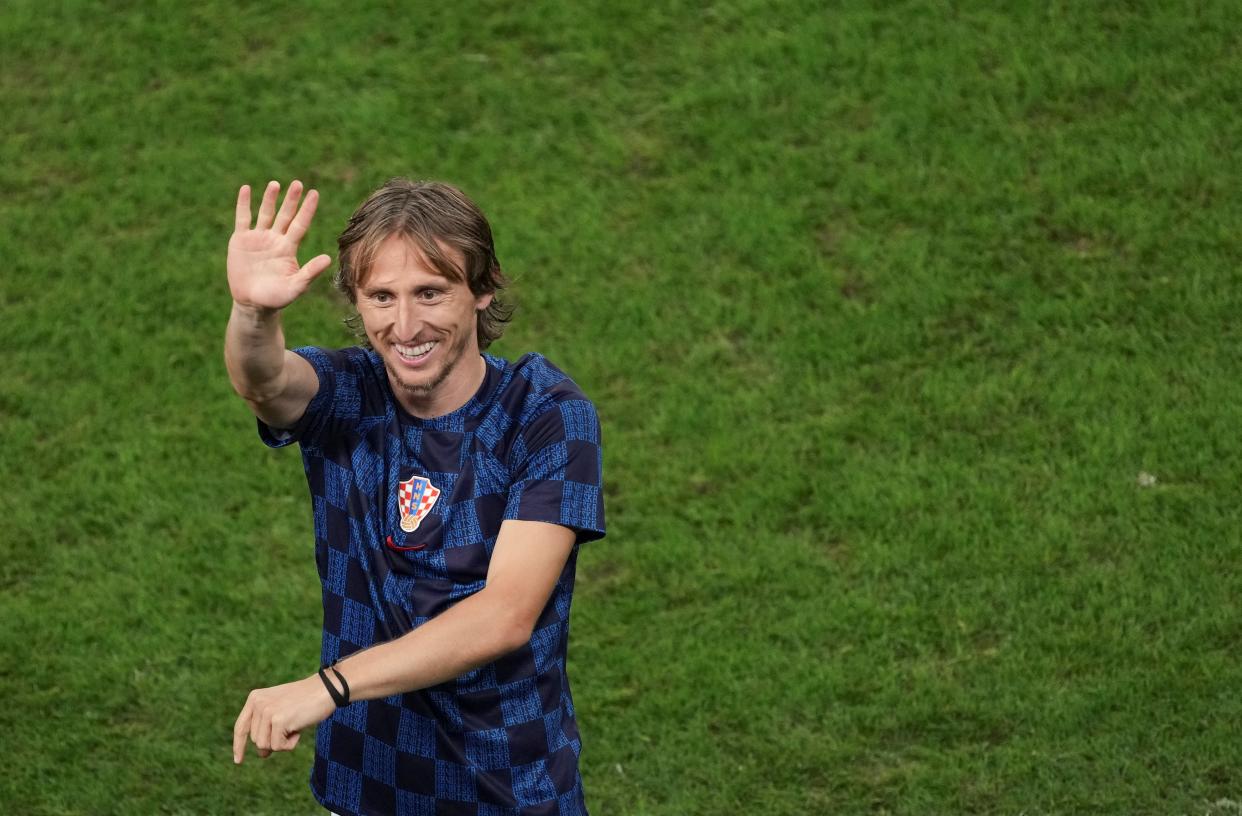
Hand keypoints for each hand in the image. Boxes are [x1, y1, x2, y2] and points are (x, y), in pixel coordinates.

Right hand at [227, 180, 331, 312]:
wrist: (252, 303)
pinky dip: (243, 204)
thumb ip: (310, 272)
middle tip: (298, 184)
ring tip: (275, 184)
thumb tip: (328, 258)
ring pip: (265, 213)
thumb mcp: (295, 287)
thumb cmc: (276, 298)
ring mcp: (258, 238)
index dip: (307, 209)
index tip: (314, 193)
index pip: (300, 224)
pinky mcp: (241, 240)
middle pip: (285, 215)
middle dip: (291, 200)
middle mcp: (275, 239)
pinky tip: (246, 189)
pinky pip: (243, 218)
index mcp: (289, 248)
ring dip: (269, 199)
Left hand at [232, 673, 334, 763]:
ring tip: (295, 726)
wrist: (326, 689)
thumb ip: (267, 728)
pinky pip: (278, 746)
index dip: (238, 745)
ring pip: (264, 746)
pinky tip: (299, 729)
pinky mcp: (278, 720)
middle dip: (274, 740)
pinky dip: (290, 744)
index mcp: (255, 698)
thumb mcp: (281, 710)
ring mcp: (267, 711)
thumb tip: (262, 754)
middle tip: (291, 726)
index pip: (241, 727)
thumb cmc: (306, 701)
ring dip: (282, 743)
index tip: (238, 761)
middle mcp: (257, 703)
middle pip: (256, 740)